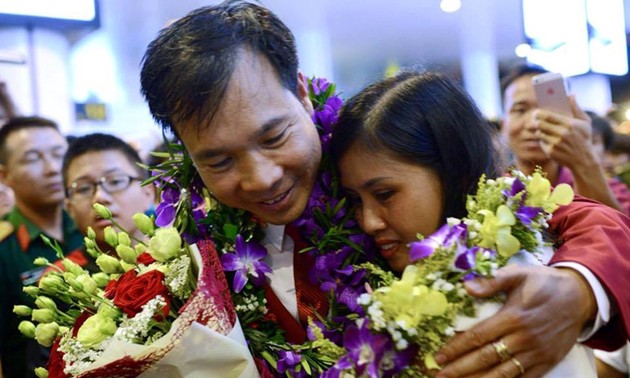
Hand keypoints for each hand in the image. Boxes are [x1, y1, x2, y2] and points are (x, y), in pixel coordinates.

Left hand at [435, 265, 595, 377]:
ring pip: (502, 373)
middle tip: (440, 375)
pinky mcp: (547, 362)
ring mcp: (536, 353)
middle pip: (486, 358)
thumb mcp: (519, 273)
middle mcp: (523, 339)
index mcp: (513, 317)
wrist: (580, 296)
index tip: (439, 356)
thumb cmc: (544, 283)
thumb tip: (467, 287)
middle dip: (460, 369)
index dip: (456, 348)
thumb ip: (493, 281)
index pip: (478, 337)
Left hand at [534, 95, 593, 168]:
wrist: (584, 160)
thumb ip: (577, 108)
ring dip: (539, 130)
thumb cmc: (584, 139)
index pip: (548, 116)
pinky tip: (546, 138)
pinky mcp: (550, 152)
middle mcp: (562, 134)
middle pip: (541, 124)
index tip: (536, 111)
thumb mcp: (585, 123)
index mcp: (570, 124)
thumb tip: (571, 94)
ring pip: (539, 132)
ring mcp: (556, 143)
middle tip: (534, 119)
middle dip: (536, 121)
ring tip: (541, 128)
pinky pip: (541, 142)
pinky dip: (542, 139)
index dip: (539, 113)